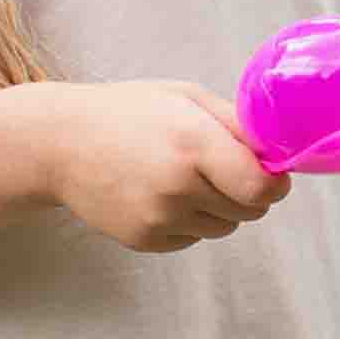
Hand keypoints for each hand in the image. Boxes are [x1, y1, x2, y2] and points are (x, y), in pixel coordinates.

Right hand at [45, 81, 290, 252]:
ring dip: (219, 207)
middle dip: (249, 193)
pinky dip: (189, 221)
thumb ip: (238, 124)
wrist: (60, 143)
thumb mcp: (187, 98)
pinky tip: (161, 193)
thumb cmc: (129, 112)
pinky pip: (192, 238)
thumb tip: (280, 151)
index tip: (271, 173)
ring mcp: (159, 218)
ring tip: (186, 177)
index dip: (275, 183)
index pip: (262, 188)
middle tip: (224, 168)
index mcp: (194, 144)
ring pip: (224, 227)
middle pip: (250, 211)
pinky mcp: (144, 240)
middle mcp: (178, 186)